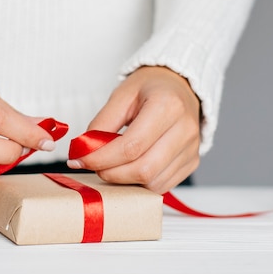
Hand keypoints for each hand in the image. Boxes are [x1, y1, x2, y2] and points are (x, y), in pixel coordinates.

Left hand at [67, 66, 200, 192]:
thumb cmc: (151, 88)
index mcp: (168, 106)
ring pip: (153, 183)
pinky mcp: (191, 162)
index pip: (131, 146)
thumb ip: (102, 123)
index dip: (102, 159)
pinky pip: (162, 185)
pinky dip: (140, 183)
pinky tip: (130, 168)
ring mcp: (192, 149)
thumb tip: (84, 151)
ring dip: (125, 181)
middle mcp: (185, 129)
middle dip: (112, 174)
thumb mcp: (122, 95)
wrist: (179, 87)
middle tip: (95, 165)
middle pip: (144, 170)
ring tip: (112, 165)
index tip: (81, 160)